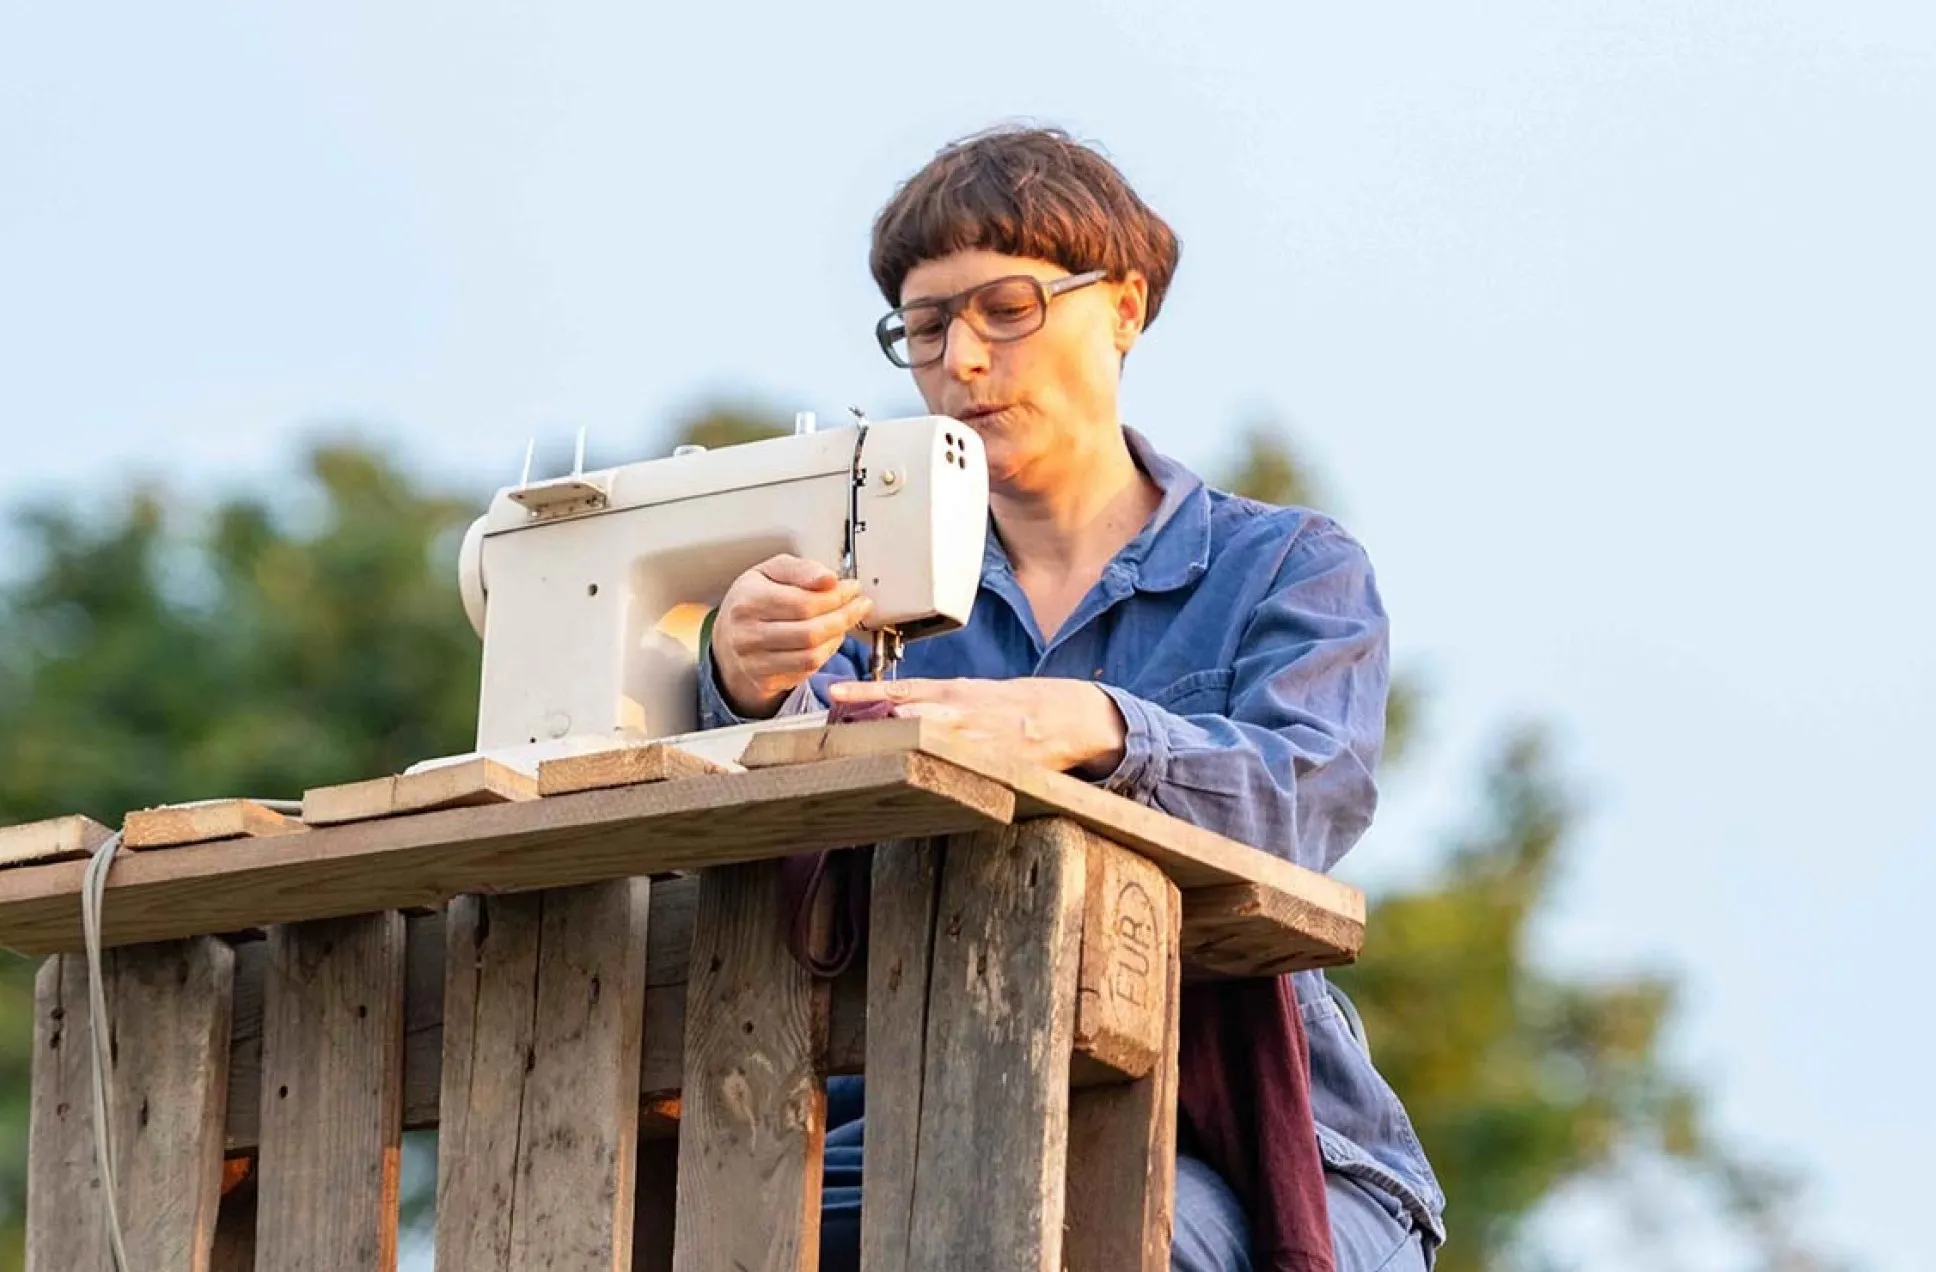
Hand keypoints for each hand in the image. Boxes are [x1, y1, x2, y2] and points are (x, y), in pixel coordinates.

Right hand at [713, 555, 872, 717]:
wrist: (727, 639)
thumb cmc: (753, 599)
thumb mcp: (770, 572)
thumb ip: (801, 570)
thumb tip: (830, 579)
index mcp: (748, 600)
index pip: (803, 603)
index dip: (836, 597)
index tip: (852, 588)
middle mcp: (747, 634)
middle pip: (810, 632)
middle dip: (844, 617)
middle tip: (859, 605)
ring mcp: (755, 662)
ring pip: (812, 655)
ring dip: (838, 636)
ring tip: (845, 620)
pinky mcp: (765, 681)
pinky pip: (807, 670)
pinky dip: (826, 653)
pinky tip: (831, 638)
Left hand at [827, 677, 1127, 776]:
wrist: (1066, 714)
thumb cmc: (1013, 705)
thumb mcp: (972, 693)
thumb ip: (933, 702)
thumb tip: (889, 711)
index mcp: (952, 692)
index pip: (898, 689)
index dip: (864, 692)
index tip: (832, 693)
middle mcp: (958, 712)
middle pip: (906, 716)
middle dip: (875, 725)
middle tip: (839, 733)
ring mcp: (975, 738)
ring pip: (928, 740)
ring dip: (900, 745)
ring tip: (868, 755)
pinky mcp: (993, 761)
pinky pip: (959, 766)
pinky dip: (938, 768)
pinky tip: (916, 780)